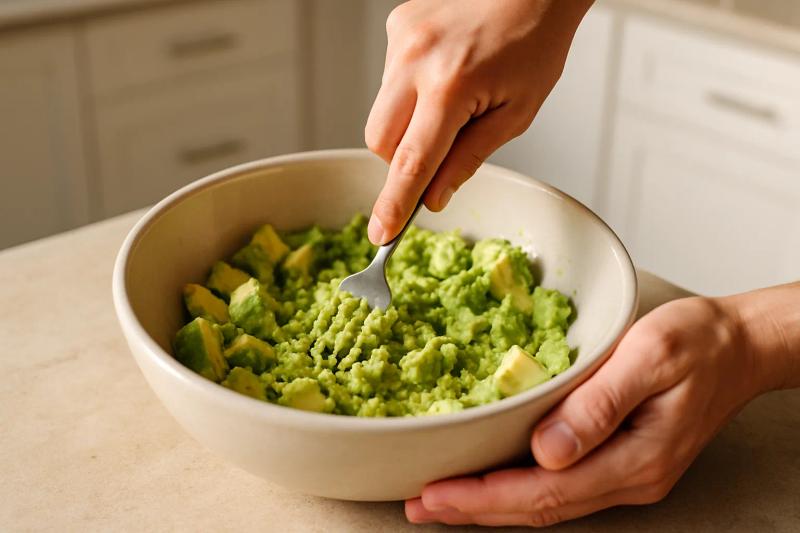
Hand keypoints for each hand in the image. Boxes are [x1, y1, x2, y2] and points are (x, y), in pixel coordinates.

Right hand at [365, 0, 591, 243]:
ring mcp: (401, 41)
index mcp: (452, 87)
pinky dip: (410, 92)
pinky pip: (390, 81)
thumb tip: (433, 198)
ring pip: (381, 112)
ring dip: (408, 123)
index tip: (381, 234)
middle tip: (439, 148)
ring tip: (451, 97)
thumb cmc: (534, 47)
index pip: (412, 162)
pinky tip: (443, 73)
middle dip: (401, 160)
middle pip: (379, 141)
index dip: (395, 204)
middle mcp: (416, 61)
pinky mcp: (397, 28)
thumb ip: (468, 159)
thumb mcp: (515, 115)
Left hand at [406, 295, 780, 526]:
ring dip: (490, 504)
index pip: (546, 492)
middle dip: (474, 510)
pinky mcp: (619, 461)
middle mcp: (628, 478)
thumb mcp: (650, 356)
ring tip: (442, 499)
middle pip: (539, 508)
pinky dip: (516, 489)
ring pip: (547, 504)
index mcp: (635, 458)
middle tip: (419, 504)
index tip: (437, 494)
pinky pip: (560, 488)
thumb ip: (600, 404)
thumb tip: (549, 451)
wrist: (739, 346)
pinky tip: (491, 481)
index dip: (485, 498)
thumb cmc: (698, 343)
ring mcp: (625, 474)